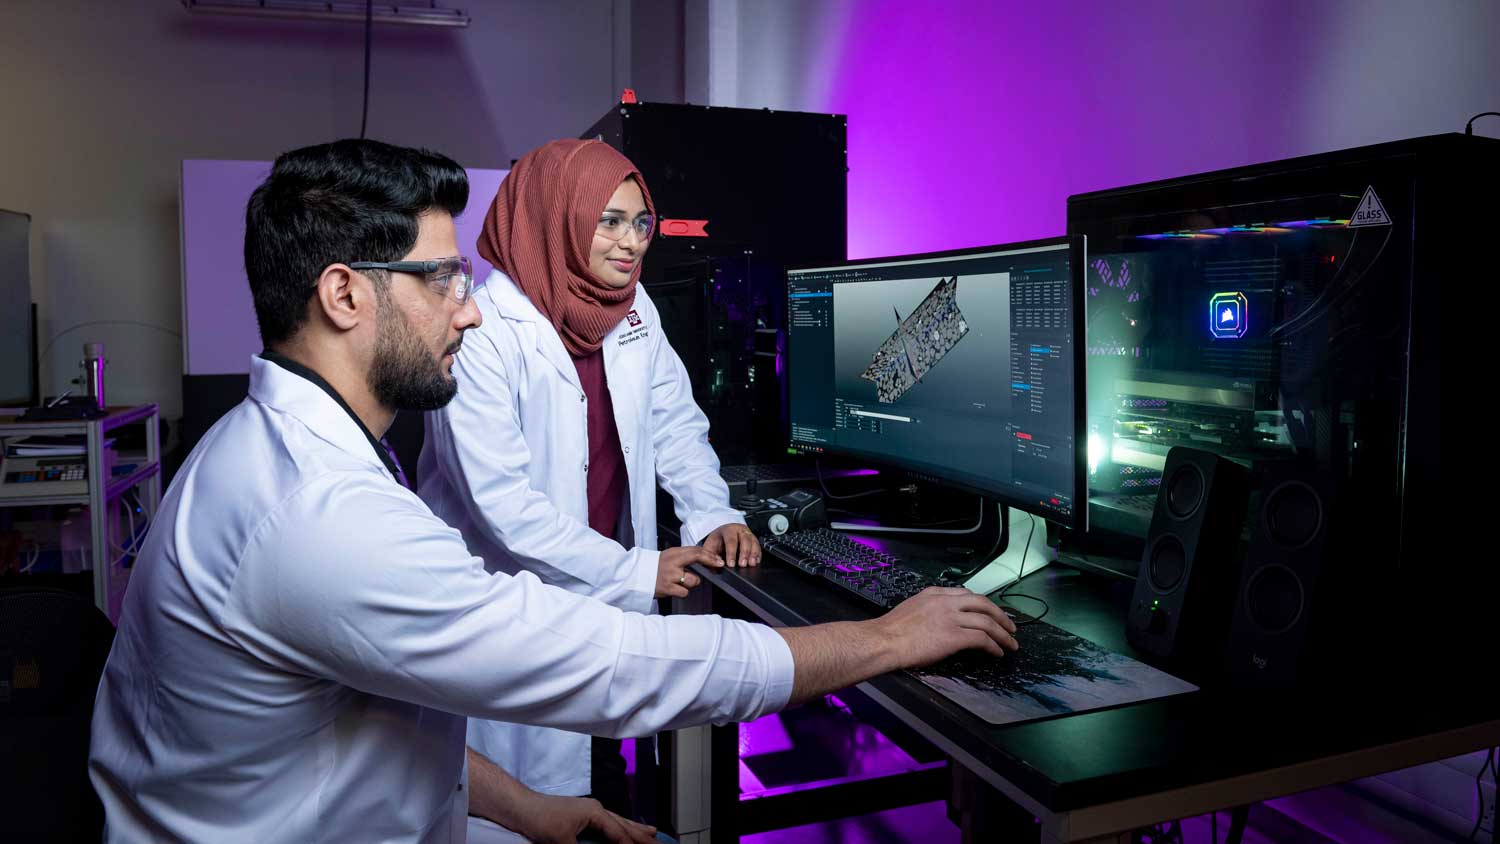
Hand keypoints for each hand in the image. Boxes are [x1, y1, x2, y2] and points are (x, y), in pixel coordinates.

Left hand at [508, 793, 657, 843]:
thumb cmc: (540, 819)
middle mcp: (596, 809)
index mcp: (595, 813)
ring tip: (652, 832)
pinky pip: (608, 822)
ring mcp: (589, 811)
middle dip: (642, 835)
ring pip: (618, 822)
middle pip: (624, 825)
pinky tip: (622, 829)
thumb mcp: (563, 843)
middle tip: (659, 842)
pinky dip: (619, 828)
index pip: (619, 834)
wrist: (522, 808)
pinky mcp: (582, 816)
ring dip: (635, 829)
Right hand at [655, 545, 724, 598]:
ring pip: (693, 580)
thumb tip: (703, 559)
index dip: (709, 554)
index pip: (695, 550)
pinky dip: (682, 592)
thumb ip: (684, 557)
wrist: (636, 576)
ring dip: (692, 583)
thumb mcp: (668, 556)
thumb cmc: (654, 567)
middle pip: (696, 557)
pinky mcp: (667, 588)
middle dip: (710, 561)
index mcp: (673, 553)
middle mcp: (672, 562)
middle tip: (717, 566)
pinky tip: (676, 589)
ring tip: (683, 582)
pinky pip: (684, 592)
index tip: (718, 559)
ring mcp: (670, 575)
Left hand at [702, 522, 761, 567]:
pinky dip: (758, 554)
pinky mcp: (753, 539)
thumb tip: (716, 564)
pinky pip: (758, 546)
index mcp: (727, 530)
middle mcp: (739, 530)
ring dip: (753, 554)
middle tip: (742, 565)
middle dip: (744, 553)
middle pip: (745, 540)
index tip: (731, 564)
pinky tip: (756, 561)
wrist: (722, 536)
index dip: (731, 553)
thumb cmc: (716, 542)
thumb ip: (709, 557)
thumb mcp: (709, 547)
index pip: (730, 540)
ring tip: (751, 564)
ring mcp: (747, 534)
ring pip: (753, 542)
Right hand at [875, 587, 1019, 668]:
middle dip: (1001, 616)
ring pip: (987, 622)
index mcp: (935, 594)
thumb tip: (940, 620)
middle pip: (984, 604)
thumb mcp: (911, 608)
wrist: (884, 641)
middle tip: (1010, 626)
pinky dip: (994, 646)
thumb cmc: (891, 631)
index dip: (983, 605)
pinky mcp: (954, 637)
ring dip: (1003, 634)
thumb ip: (929, 609)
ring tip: (1010, 643)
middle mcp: (946, 602)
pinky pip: (982, 639)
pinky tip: (997, 652)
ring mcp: (951, 618)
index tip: (990, 612)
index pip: (967, 594)